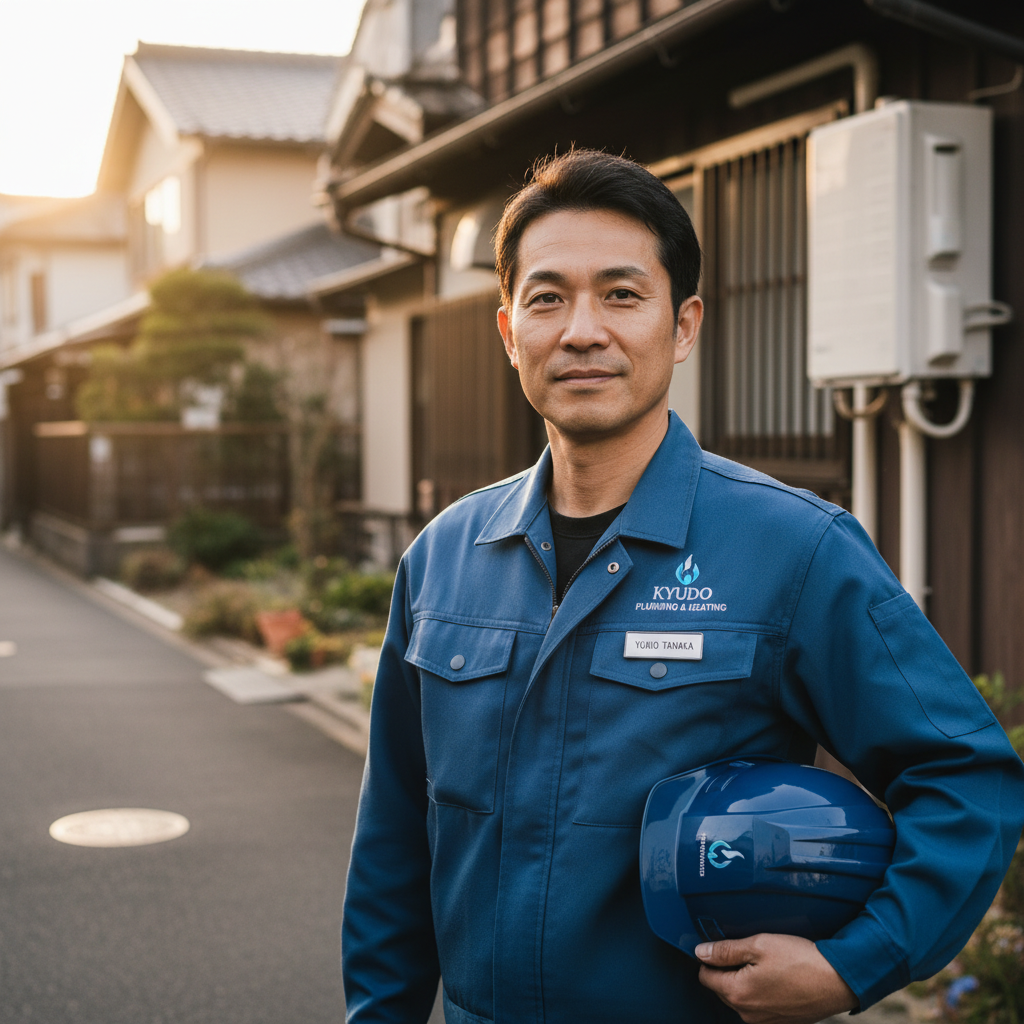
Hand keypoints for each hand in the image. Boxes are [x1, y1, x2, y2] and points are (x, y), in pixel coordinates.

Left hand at [695, 933, 857, 1023]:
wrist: (837, 981)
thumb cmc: (799, 960)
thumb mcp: (758, 945)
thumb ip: (726, 950)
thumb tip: (700, 952)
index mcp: (738, 993)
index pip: (705, 976)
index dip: (710, 958)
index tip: (721, 945)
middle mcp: (748, 1013)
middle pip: (721, 988)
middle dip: (726, 969)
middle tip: (746, 950)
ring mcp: (764, 1020)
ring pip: (740, 997)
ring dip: (743, 979)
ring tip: (763, 962)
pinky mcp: (779, 1021)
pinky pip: (758, 1005)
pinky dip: (760, 990)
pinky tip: (775, 975)